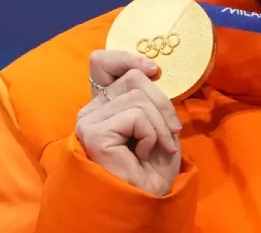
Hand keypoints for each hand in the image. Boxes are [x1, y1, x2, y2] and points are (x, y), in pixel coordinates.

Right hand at [75, 49, 183, 195]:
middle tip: (171, 134)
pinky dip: (152, 135)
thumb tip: (151, 71)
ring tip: (157, 149)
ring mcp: (89, 120)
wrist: (142, 204)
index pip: (101, 63)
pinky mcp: (94, 132)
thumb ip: (149, 98)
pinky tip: (144, 155)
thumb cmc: (150, 172)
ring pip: (138, 97)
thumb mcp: (157, 126)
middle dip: (162, 105)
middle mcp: (91, 110)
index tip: (154, 70)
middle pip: (132, 78)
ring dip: (160, 126)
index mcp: (103, 106)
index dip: (126, 57)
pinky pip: (137, 115)